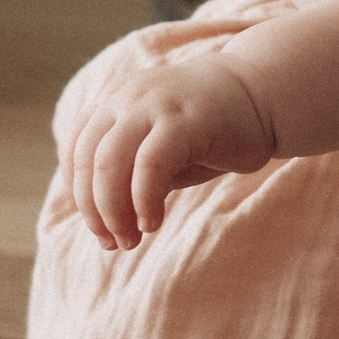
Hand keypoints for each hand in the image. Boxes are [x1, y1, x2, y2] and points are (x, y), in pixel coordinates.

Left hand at [66, 48, 276, 247]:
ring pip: (109, 162)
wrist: (262, 95)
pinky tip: (152, 222)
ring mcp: (154, 104)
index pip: (75, 151)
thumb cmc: (210, 130)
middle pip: (88, 161)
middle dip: (95, 211)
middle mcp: (127, 97)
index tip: (101, 230)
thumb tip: (105, 222)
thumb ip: (129, 173)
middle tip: (115, 243)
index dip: (80, 197)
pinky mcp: (185, 120)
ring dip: (113, 210)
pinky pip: (149, 165)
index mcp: (114, 100)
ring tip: (131, 239)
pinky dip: (143, 201)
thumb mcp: (159, 150)